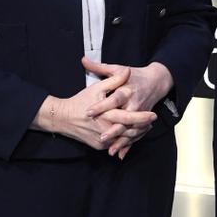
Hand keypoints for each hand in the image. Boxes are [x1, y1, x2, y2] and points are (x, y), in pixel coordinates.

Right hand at [32, 69, 156, 150]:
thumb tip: (128, 71)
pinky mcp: (99, 146)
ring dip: (136, 134)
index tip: (153, 115)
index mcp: (106, 115)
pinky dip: (126, 139)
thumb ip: (114, 80)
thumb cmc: (81, 100)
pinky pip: (116, 144)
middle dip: (143, 126)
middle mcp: (104, 130)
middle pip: (129, 131)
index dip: (142, 117)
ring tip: (147, 126)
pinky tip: (134, 133)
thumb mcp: (97, 88)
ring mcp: (101, 140)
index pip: (128, 118)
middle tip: (152, 120)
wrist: (63, 118)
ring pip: (124, 139)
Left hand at [83, 58, 172, 157]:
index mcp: (127, 89)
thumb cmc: (134, 75)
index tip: (89, 112)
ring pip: (130, 129)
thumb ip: (99, 67)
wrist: (156, 81)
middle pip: (124, 118)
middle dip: (113, 128)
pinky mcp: (143, 121)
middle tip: (101, 137)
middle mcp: (134, 103)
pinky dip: (128, 145)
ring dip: (121, 140)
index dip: (102, 105)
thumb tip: (83, 60)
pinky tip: (119, 153)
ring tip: (109, 149)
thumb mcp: (117, 69)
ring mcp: (140, 113)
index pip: (114, 98)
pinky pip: (135, 134)